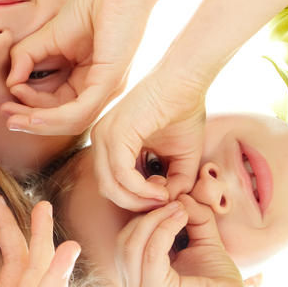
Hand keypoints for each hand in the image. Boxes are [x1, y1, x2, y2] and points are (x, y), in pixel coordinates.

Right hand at [1, 0, 153, 135]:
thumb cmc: (94, 3)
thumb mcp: (49, 35)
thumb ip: (26, 56)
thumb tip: (10, 81)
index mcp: (87, 79)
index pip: (55, 104)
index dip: (29, 105)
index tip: (8, 93)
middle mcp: (99, 89)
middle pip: (61, 118)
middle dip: (30, 120)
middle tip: (6, 117)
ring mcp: (107, 88)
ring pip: (70, 121)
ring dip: (38, 124)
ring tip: (14, 118)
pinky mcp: (111, 82)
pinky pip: (81, 111)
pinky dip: (54, 118)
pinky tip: (33, 116)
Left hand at [91, 64, 207, 210]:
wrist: (186, 81)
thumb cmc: (184, 112)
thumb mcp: (180, 157)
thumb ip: (175, 182)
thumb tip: (169, 204)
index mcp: (110, 145)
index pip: (113, 185)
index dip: (139, 200)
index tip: (165, 199)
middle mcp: (101, 141)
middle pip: (108, 190)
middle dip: (137, 205)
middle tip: (164, 203)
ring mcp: (103, 137)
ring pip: (111, 186)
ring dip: (140, 201)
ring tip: (164, 197)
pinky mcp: (114, 134)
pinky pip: (122, 174)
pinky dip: (142, 189)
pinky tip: (162, 190)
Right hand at [114, 194, 260, 286]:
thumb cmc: (220, 285)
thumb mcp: (202, 244)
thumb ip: (192, 220)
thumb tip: (181, 194)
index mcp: (137, 282)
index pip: (125, 242)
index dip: (143, 217)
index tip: (167, 199)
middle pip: (123, 240)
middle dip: (147, 215)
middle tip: (174, 201)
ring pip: (132, 243)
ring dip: (155, 219)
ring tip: (180, 209)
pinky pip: (150, 251)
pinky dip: (164, 229)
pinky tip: (181, 218)